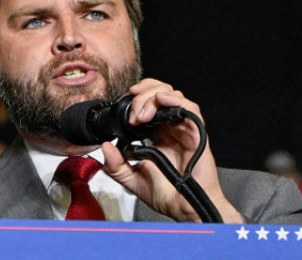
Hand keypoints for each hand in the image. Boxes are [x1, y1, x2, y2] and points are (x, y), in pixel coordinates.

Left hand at [101, 79, 243, 222]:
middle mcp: (171, 128)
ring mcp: (184, 128)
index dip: (137, 96)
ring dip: (154, 98)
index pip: (149, 103)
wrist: (183, 208)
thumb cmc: (165, 195)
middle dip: (143, 95)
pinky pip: (191, 108)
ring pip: (172, 96)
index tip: (124, 101)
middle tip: (133, 114)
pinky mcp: (196, 132)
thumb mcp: (131, 180)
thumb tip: (105, 147)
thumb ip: (116, 165)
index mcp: (157, 134)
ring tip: (142, 116)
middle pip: (160, 93)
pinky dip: (175, 100)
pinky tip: (161, 101)